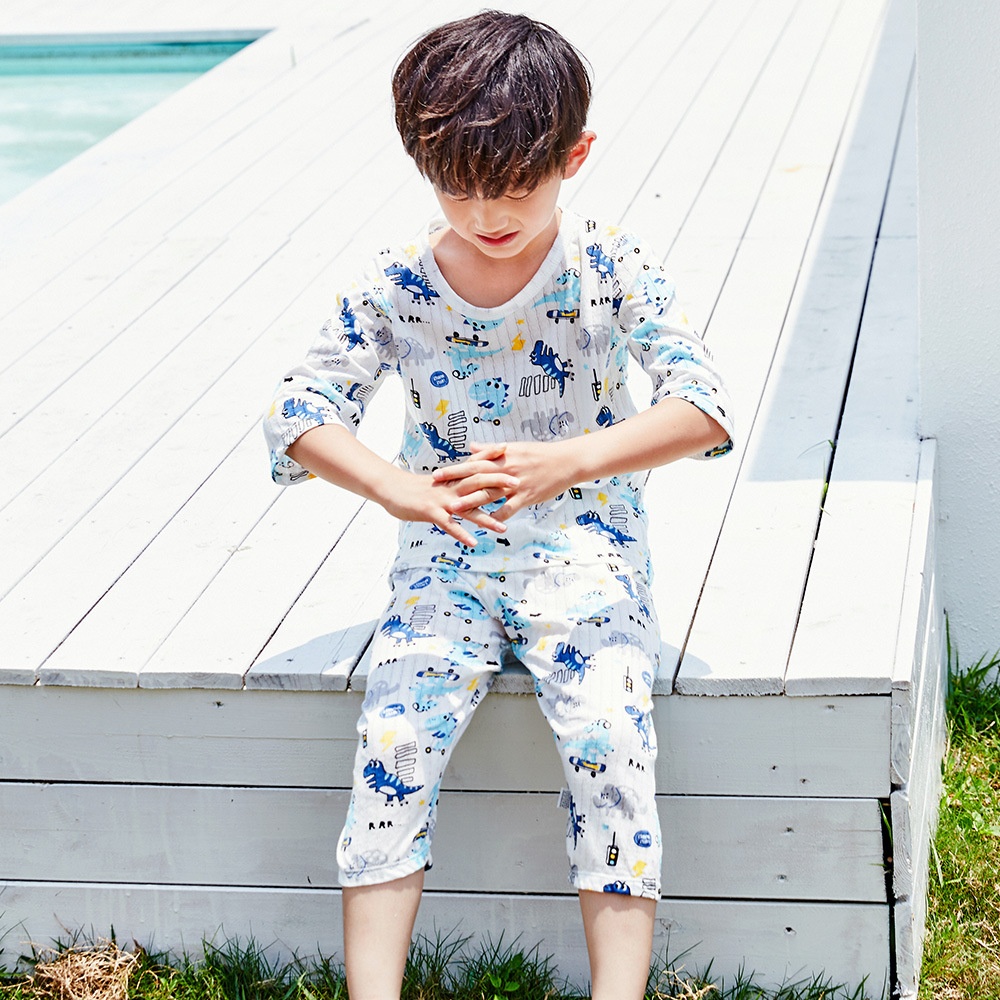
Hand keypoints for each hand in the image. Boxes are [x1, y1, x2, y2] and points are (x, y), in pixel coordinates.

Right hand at [380, 444, 520, 546]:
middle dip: (498, 484)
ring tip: (503, 528)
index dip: (491, 457)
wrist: (391, 489)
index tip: (509, 451)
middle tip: (518, 484)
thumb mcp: (438, 482)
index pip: (474, 465)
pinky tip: (473, 543)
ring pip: (467, 508)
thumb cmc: (415, 488)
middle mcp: (450, 487)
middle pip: (477, 483)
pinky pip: (449, 525)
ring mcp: (441, 500)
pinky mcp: (431, 513)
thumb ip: (455, 480)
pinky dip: (461, 533)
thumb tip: (470, 478)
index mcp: (452, 479)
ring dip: (486, 518)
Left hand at [431, 440, 577, 522]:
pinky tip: (485, 525)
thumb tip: (471, 447)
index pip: (473, 463)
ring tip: (453, 509)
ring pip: (489, 493)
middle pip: (475, 476)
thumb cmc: (540, 454)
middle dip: (454, 482)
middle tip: (436, 488)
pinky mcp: (527, 496)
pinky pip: (509, 509)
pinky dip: (497, 517)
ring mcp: (516, 484)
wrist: (566, 461)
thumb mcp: (515, 448)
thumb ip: (491, 450)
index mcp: (502, 456)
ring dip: (470, 502)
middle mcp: (506, 469)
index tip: (438, 473)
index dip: (455, 469)